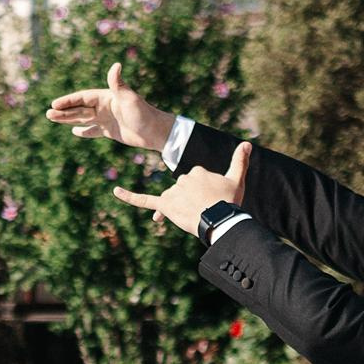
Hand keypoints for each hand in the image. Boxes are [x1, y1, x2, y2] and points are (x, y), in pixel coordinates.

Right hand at [46, 61, 177, 151]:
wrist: (156, 132)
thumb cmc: (143, 114)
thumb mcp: (129, 98)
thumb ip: (118, 83)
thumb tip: (116, 65)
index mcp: (106, 97)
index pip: (82, 98)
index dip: (68, 101)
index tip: (54, 104)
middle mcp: (105, 106)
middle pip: (79, 108)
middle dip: (63, 111)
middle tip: (48, 114)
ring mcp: (107, 119)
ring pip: (82, 118)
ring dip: (68, 119)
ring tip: (52, 119)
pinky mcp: (110, 131)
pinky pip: (93, 131)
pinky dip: (84, 131)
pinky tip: (75, 131)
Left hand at [112, 141, 250, 235]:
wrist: (220, 220)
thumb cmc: (229, 202)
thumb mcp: (237, 180)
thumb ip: (240, 161)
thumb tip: (247, 143)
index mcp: (197, 171)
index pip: (197, 181)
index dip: (205, 193)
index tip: (214, 200)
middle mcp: (182, 178)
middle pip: (184, 191)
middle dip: (193, 202)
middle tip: (206, 210)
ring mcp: (173, 192)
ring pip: (173, 200)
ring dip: (183, 208)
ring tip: (197, 215)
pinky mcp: (165, 205)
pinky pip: (143, 200)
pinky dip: (129, 196)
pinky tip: (115, 191)